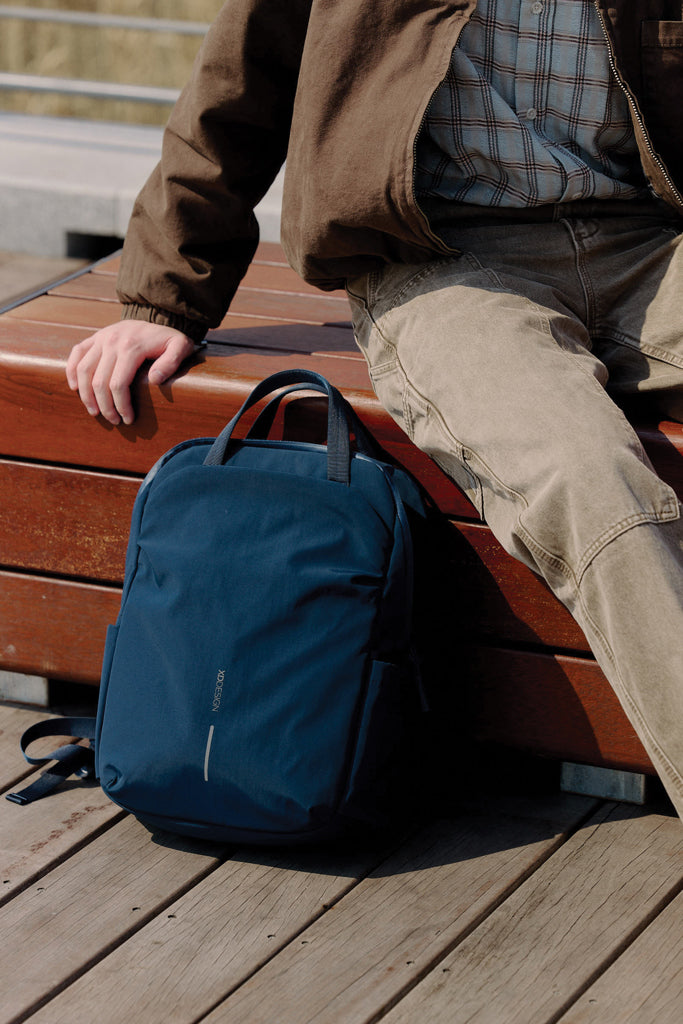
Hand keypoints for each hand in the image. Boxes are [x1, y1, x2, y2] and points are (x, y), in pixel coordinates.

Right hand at [66, 320, 195, 425]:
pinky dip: (71, 371)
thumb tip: (155, 380)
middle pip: (99, 382)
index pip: (118, 384)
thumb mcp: (181, 346)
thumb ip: (172, 362)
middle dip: (105, 406)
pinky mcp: (94, 337)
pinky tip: (75, 388)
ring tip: (95, 412)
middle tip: (114, 421)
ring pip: (83, 371)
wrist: (156, 315)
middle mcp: (112, 341)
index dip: (121, 405)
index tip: (128, 419)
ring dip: (86, 396)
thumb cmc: (169, 338)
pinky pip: (76, 353)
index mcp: (131, 346)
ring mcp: (100, 338)